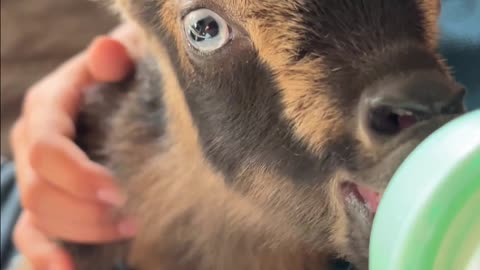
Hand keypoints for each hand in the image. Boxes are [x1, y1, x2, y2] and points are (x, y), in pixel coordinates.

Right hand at [10, 22, 143, 269]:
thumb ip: (114, 58)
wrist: (116, 101)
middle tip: (132, 218)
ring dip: (80, 234)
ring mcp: (35, 178)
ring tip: (129, 231)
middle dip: (86, 212)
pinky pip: (33, 237)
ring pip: (37, 219)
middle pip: (39, 192)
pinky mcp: (45, 203)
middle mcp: (32, 146)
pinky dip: (48, 258)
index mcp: (47, 110)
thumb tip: (110, 50)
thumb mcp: (121, 63)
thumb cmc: (122, 82)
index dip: (78, 175)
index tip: (117, 191)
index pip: (47, 149)